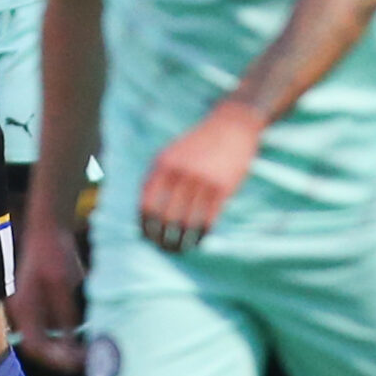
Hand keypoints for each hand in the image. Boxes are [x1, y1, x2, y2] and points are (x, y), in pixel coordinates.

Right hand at [8, 222, 85, 371]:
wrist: (48, 229)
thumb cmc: (54, 254)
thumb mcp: (64, 286)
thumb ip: (67, 316)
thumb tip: (75, 346)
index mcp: (23, 309)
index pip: (35, 347)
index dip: (57, 360)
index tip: (80, 362)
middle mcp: (22, 313)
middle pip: (40, 347)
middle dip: (63, 356)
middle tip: (89, 359)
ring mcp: (30, 309)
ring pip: (47, 339)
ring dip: (66, 346)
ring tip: (90, 348)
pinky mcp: (39, 304)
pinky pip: (52, 327)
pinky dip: (67, 334)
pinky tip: (85, 331)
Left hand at [138, 101, 264, 252]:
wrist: (231, 126)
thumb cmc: (196, 144)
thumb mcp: (169, 154)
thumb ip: (156, 178)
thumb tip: (144, 212)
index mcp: (162, 165)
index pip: (147, 204)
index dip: (145, 225)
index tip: (146, 238)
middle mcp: (180, 173)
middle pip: (166, 216)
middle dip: (162, 237)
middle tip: (163, 248)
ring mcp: (202, 181)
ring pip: (187, 220)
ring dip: (182, 240)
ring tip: (179, 249)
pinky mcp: (222, 188)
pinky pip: (208, 218)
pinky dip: (201, 233)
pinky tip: (198, 240)